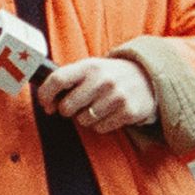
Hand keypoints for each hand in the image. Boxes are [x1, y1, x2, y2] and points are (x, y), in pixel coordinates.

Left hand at [35, 54, 155, 135]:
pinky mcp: (127, 111)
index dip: (46, 95)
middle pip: (67, 107)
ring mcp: (116, 96)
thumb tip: (45, 98)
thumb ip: (71, 78)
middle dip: (67, 111)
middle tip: (76, 106)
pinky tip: (109, 113)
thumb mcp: (92, 68)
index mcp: (90, 66)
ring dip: (86, 118)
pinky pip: (100, 128)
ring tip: (97, 107)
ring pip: (83, 121)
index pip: (58, 79)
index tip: (46, 104)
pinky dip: (101, 124)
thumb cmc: (112, 75)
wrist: (148, 78)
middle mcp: (102, 80)